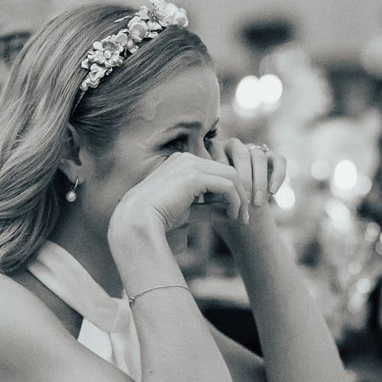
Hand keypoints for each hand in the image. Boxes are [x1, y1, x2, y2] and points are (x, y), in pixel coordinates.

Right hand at [110, 152, 247, 236]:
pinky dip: (235, 201)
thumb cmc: (156, 220)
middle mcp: (186, 159)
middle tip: (244, 218)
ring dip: (240, 198)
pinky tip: (233, 217)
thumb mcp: (188, 212)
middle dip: (239, 194)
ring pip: (231, 176)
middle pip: (226, 171)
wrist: (137, 223)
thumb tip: (230, 213)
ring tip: (240, 219)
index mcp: (180, 164)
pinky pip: (227, 186)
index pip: (214, 172)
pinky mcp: (194, 176)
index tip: (234, 214)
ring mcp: (190, 164)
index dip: (228, 192)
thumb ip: (208, 209)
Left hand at [211, 138, 285, 205]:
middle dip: (245, 179)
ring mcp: (254, 149)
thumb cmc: (217, 201)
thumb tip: (215, 190)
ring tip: (257, 202)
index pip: (221, 158)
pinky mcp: (272, 156)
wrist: (237, 206)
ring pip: (259, 157)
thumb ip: (212, 188)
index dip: (225, 178)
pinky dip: (277, 176)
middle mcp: (235, 145)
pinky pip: (279, 160)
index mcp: (216, 149)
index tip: (226, 198)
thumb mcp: (210, 195)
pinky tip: (273, 192)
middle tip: (245, 200)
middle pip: (242, 155)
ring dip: (260, 181)